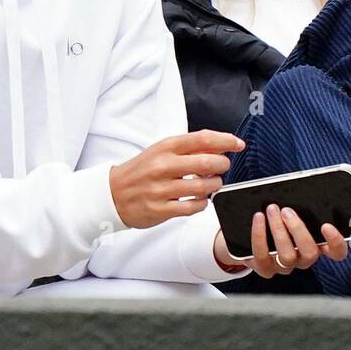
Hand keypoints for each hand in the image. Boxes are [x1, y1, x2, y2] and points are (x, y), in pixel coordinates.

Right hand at [109, 130, 244, 228]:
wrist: (112, 193)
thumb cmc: (141, 170)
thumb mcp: (161, 151)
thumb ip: (188, 148)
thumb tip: (219, 145)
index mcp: (164, 147)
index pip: (202, 139)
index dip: (225, 141)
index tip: (238, 145)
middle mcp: (163, 166)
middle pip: (208, 163)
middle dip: (222, 165)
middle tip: (222, 167)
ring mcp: (162, 189)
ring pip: (204, 187)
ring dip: (214, 185)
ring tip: (211, 184)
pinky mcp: (161, 209)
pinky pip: (194, 207)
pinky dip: (202, 203)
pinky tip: (199, 199)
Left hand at [213, 205, 347, 277]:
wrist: (250, 237)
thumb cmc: (278, 218)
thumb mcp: (292, 210)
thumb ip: (300, 204)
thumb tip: (299, 186)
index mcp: (317, 245)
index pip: (336, 251)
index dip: (336, 242)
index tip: (327, 226)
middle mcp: (303, 258)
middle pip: (310, 253)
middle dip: (298, 230)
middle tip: (287, 211)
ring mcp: (285, 266)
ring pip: (288, 256)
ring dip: (278, 230)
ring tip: (271, 209)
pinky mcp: (265, 268)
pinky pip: (262, 256)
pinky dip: (259, 235)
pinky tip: (258, 217)